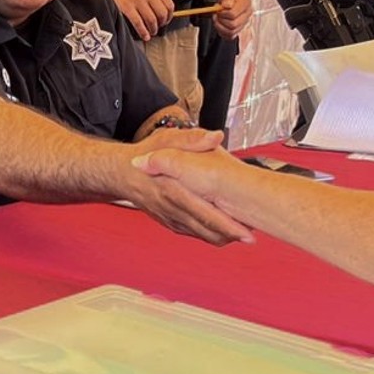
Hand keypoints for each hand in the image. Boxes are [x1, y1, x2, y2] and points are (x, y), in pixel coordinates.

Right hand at [91, 0, 173, 39]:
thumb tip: (164, 10)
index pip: (169, 5)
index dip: (170, 16)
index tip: (166, 21)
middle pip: (162, 14)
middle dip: (162, 24)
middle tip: (159, 27)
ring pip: (151, 20)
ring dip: (153, 29)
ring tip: (151, 32)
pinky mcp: (126, 6)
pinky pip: (138, 23)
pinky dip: (143, 32)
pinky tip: (144, 35)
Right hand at [118, 134, 252, 244]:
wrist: (122, 174)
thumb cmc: (145, 154)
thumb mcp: (167, 139)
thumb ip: (192, 139)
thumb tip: (215, 135)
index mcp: (173, 189)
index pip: (204, 212)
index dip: (226, 224)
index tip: (246, 230)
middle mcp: (171, 208)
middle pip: (205, 229)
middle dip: (230, 235)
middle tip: (251, 236)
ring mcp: (170, 218)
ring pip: (200, 235)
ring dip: (222, 237)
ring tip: (243, 235)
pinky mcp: (170, 222)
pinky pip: (192, 233)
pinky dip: (209, 235)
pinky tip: (224, 234)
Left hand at [214, 0, 250, 37]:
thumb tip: (226, 5)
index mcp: (245, 4)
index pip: (232, 15)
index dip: (222, 13)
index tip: (217, 8)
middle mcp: (247, 14)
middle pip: (233, 25)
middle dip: (221, 20)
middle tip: (216, 13)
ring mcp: (243, 22)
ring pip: (232, 33)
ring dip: (220, 27)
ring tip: (218, 18)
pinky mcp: (239, 27)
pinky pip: (230, 36)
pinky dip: (222, 32)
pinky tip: (219, 25)